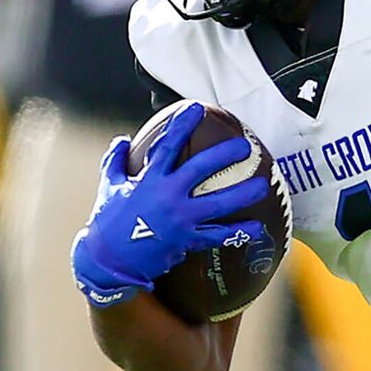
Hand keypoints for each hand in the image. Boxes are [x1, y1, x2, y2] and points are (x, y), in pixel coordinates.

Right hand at [71, 103, 270, 306]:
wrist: (110, 262)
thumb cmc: (107, 222)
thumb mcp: (109, 186)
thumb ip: (116, 161)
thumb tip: (122, 139)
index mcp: (148, 180)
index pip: (167, 146)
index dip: (181, 126)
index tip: (196, 108)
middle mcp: (167, 197)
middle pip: (201, 169)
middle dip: (225, 155)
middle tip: (244, 146)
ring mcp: (180, 219)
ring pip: (218, 204)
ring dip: (243, 194)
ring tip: (263, 184)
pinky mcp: (187, 240)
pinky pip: (218, 236)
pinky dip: (238, 232)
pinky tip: (256, 226)